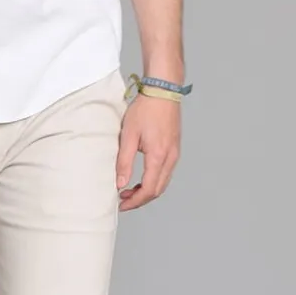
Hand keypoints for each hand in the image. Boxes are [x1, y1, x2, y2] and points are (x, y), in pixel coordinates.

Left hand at [115, 92, 180, 210]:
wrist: (163, 90)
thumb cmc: (146, 109)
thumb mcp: (128, 135)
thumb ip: (124, 162)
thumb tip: (120, 183)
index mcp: (158, 156)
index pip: (149, 190)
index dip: (134, 201)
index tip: (121, 204)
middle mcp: (170, 158)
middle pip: (158, 190)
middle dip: (140, 199)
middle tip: (123, 200)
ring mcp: (175, 153)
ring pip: (163, 182)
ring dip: (147, 190)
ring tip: (129, 190)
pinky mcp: (175, 148)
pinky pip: (166, 172)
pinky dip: (154, 180)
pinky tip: (142, 177)